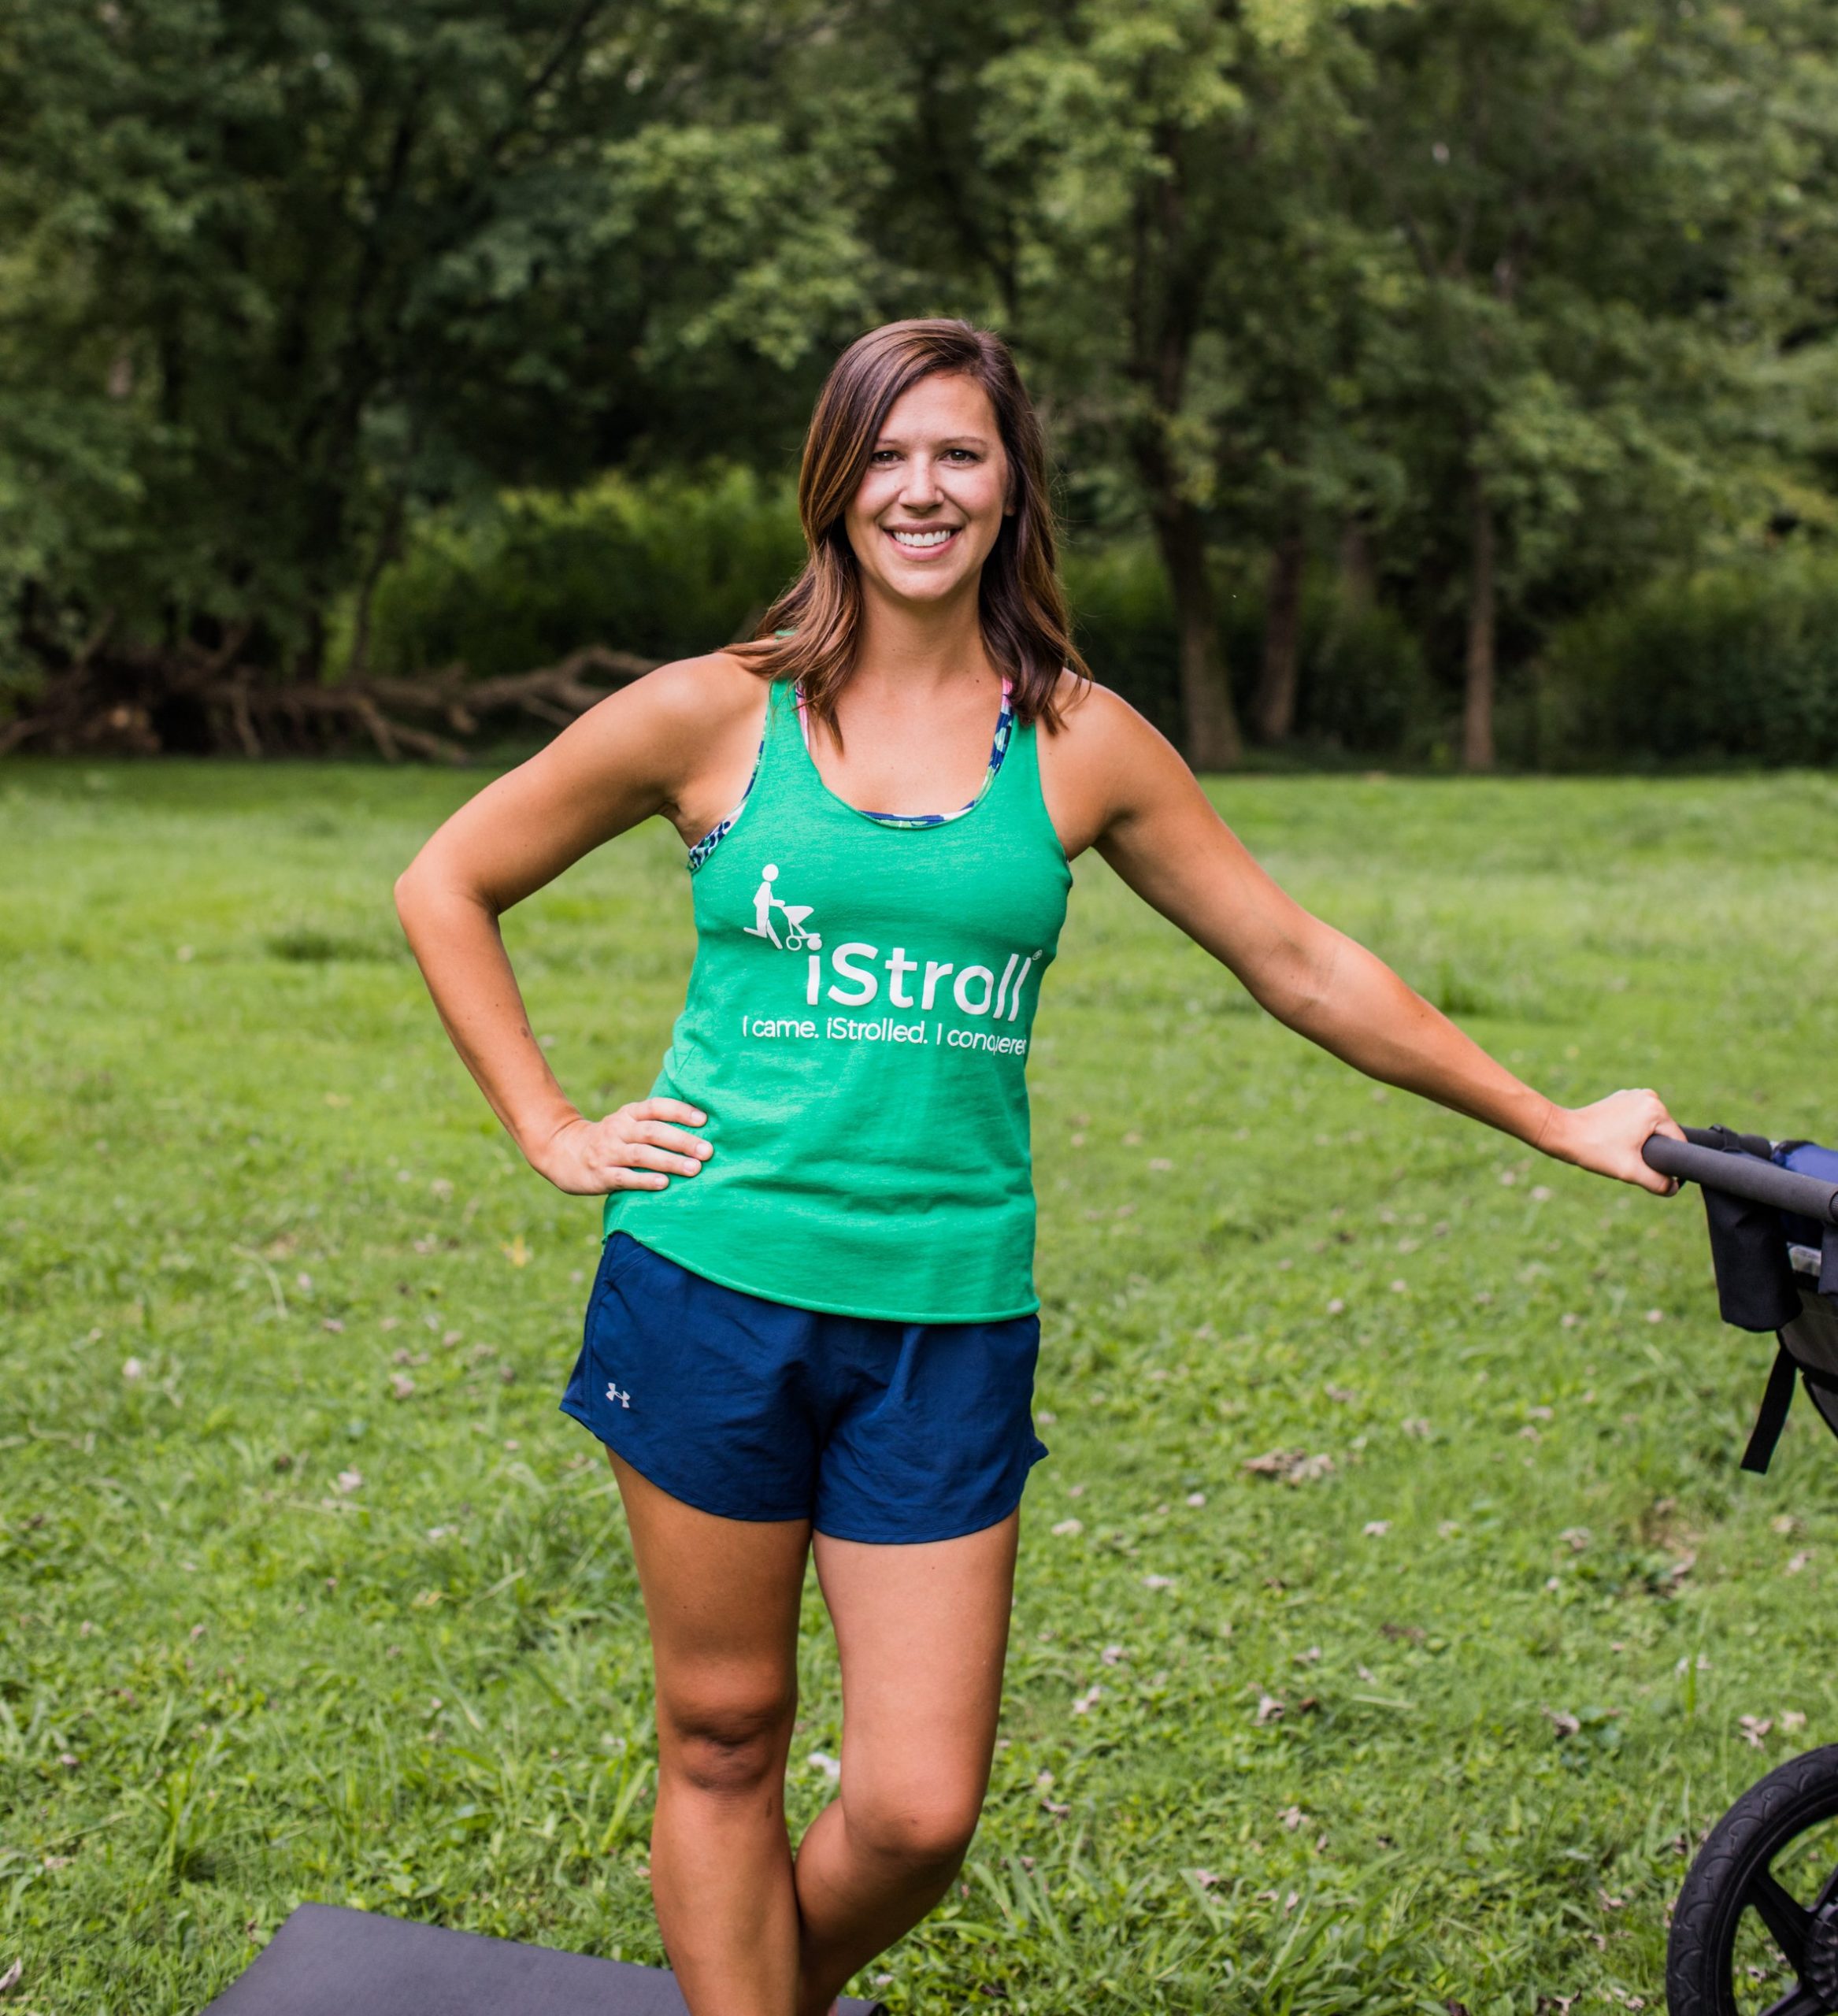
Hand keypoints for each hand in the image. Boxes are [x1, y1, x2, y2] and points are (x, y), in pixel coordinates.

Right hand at [527, 1098, 711, 1195]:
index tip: (704, 1119)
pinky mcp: (601, 1174)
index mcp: (628, 1113)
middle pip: (653, 1132)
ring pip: (641, 1155)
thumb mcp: (628, 1123)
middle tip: (707, 1150)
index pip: (656, 1107)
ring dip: (670, 1161)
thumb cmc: (611, 1139)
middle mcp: (618, 1129)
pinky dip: (645, 1180)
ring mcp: (608, 1152)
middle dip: (682, 1141)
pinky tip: (664, 1184)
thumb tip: (701, 1128)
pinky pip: (625, 1177)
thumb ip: (655, 1123)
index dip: (680, 1111)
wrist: (564, 1153)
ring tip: (694, 1169)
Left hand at [1538, 1088, 1682, 1194]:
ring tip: (1620, 1149)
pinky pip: (1638, 1121)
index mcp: (1656, 1109)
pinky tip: (1615, 1141)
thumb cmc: (1595, 1150)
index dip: (1671, 1162)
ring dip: (1643, 1143)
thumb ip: (1658, 1182)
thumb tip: (1673, 1187)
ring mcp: (1634, 1095)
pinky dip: (1632, 1133)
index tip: (1649, 1171)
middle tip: (1629, 1160)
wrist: (1563, 1134)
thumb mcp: (1630, 1171)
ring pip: (1651, 1129)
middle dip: (1654, 1151)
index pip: (1678, 1142)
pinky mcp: (1622, 1099)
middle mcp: (1649, 1097)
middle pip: (1665, 1134)